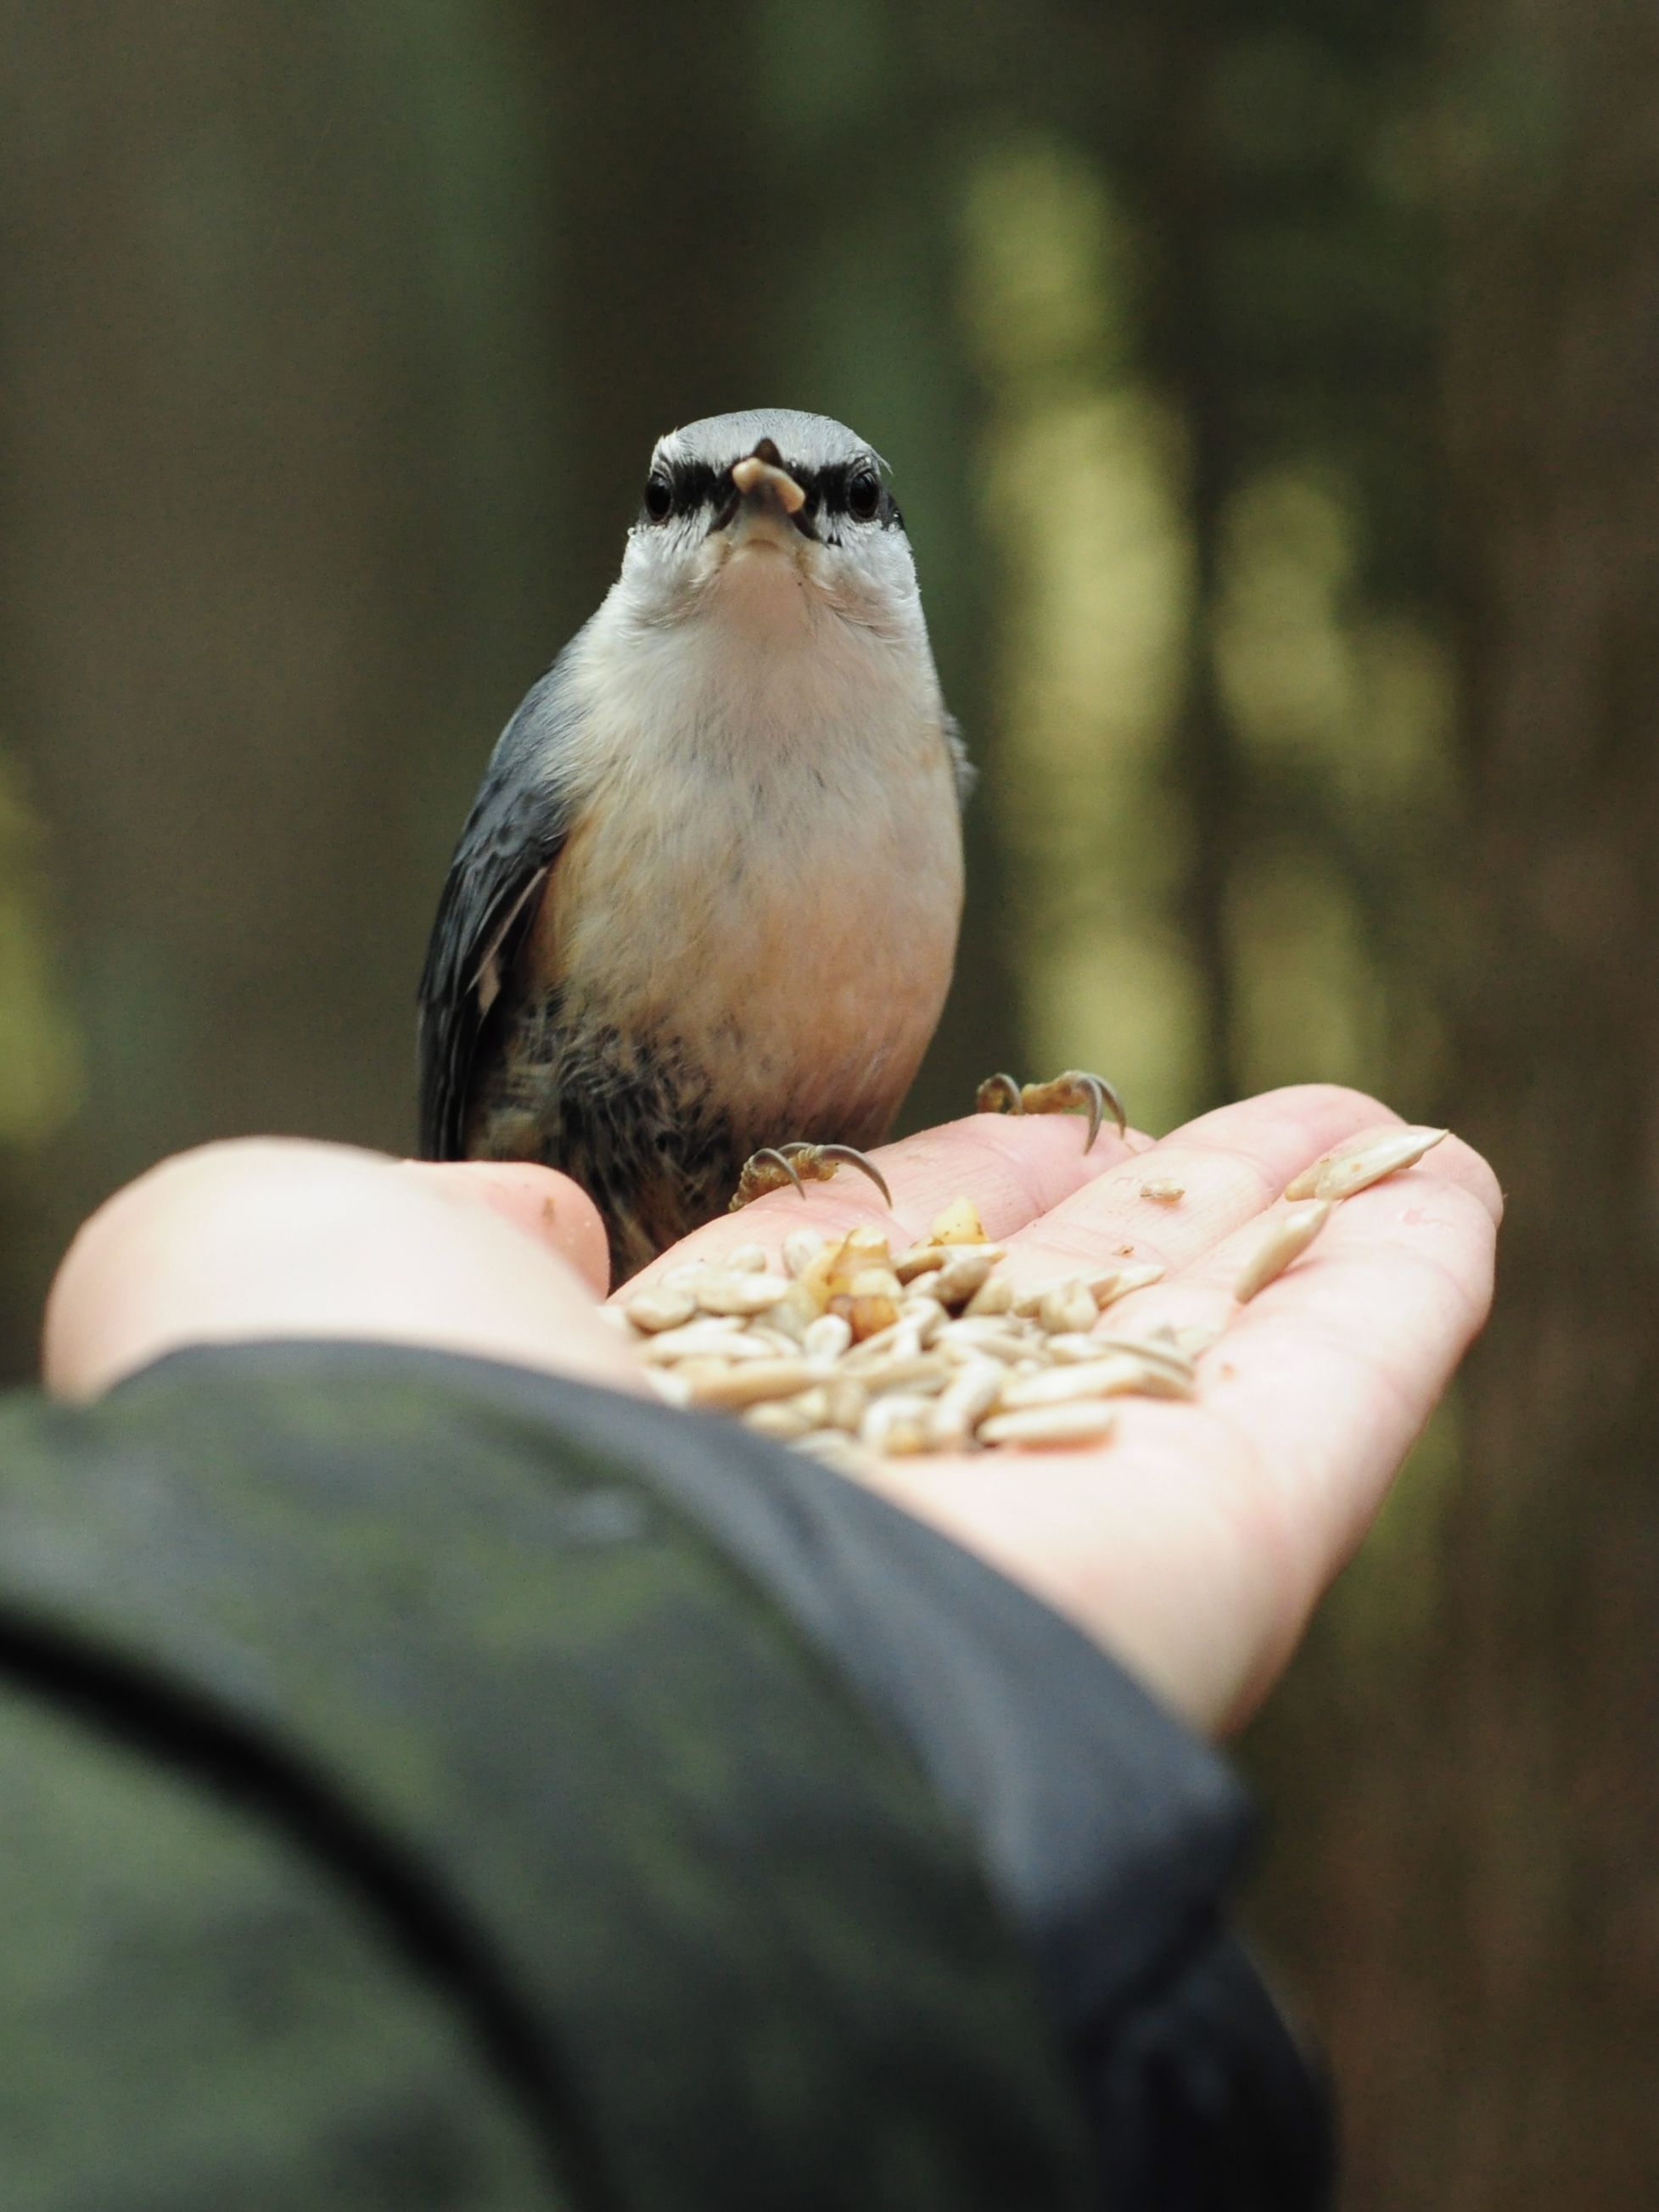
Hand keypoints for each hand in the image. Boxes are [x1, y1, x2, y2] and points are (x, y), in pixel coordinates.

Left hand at [42, 1087, 1498, 1737]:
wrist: (477, 1676)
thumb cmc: (347, 1446)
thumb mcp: (279, 1261)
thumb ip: (415, 1222)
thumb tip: (546, 1222)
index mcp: (667, 1449)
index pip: (846, 1310)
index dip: (947, 1210)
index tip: (1024, 1134)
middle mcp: (859, 1504)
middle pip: (1044, 1334)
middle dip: (1148, 1224)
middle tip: (1249, 1121)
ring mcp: (1033, 1543)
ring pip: (1196, 1365)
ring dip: (1294, 1245)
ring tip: (1384, 1130)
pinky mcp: (1189, 1573)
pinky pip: (1323, 1412)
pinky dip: (1395, 1297)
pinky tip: (1450, 1187)